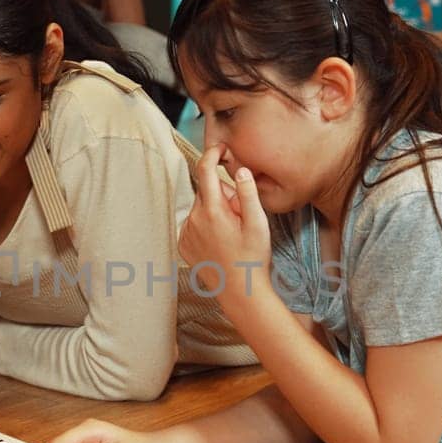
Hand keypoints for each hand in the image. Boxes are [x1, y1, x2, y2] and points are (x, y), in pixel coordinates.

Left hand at [178, 143, 270, 297]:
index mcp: (212, 211)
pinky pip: (194, 223)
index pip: (205, 170)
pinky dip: (206, 225)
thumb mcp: (258, 224)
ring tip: (232, 233)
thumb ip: (248, 194)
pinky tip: (220, 241)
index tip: (221, 149)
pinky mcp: (183, 245)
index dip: (212, 154)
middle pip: (207, 191)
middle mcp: (193, 219)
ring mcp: (186, 233)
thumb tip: (240, 170)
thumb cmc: (252, 259)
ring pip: (201, 208)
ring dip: (215, 211)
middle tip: (241, 215)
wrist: (240, 293)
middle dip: (223, 195)